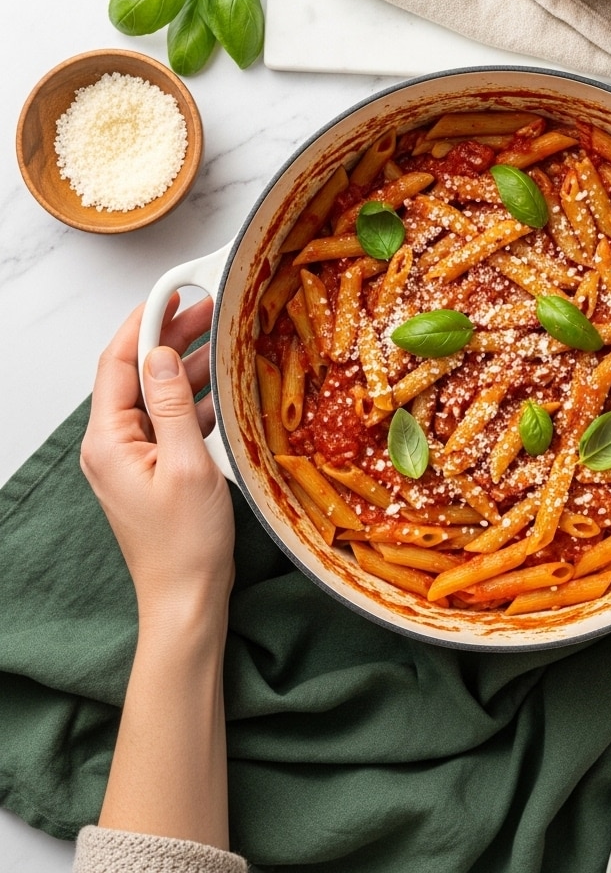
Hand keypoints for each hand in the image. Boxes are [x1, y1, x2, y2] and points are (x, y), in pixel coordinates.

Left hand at [80, 296, 234, 621]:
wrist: (186, 596)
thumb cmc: (186, 542)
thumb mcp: (187, 465)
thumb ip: (174, 405)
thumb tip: (161, 355)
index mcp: (109, 440)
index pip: (119, 363)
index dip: (145, 322)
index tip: (174, 291)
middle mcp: (113, 445)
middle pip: (136, 375)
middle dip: (169, 338)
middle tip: (206, 308)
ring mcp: (132, 458)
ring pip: (156, 396)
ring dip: (185, 367)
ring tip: (220, 337)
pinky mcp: (152, 470)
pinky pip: (170, 422)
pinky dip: (194, 401)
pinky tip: (222, 388)